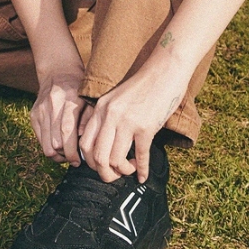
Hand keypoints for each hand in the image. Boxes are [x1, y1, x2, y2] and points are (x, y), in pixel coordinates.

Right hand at [30, 72, 85, 163]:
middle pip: (55, 142)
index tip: (78, 162)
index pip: (66, 132)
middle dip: (65, 156)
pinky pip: (40, 139)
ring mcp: (40, 110)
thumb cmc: (81, 89)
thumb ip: (89, 123)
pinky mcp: (34, 114)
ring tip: (67, 154)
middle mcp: (52, 105)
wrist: (58, 72)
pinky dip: (49, 147)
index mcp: (69, 100)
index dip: (72, 151)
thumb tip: (86, 146)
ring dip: (57, 155)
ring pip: (46, 145)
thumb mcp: (92, 102)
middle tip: (75, 159)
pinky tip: (59, 146)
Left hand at [77, 59, 185, 181]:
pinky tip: (142, 177)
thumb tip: (105, 143)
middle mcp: (109, 117)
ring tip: (129, 169)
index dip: (91, 161)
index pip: (84, 143)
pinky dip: (141, 170)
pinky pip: (140, 156)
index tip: (101, 166)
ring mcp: (127, 122)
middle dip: (105, 173)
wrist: (164, 71)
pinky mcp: (146, 127)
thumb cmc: (142, 86)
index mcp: (100, 109)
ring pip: (116, 160)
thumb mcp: (116, 99)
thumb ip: (107, 117)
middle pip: (97, 156)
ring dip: (123, 172)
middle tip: (114, 176)